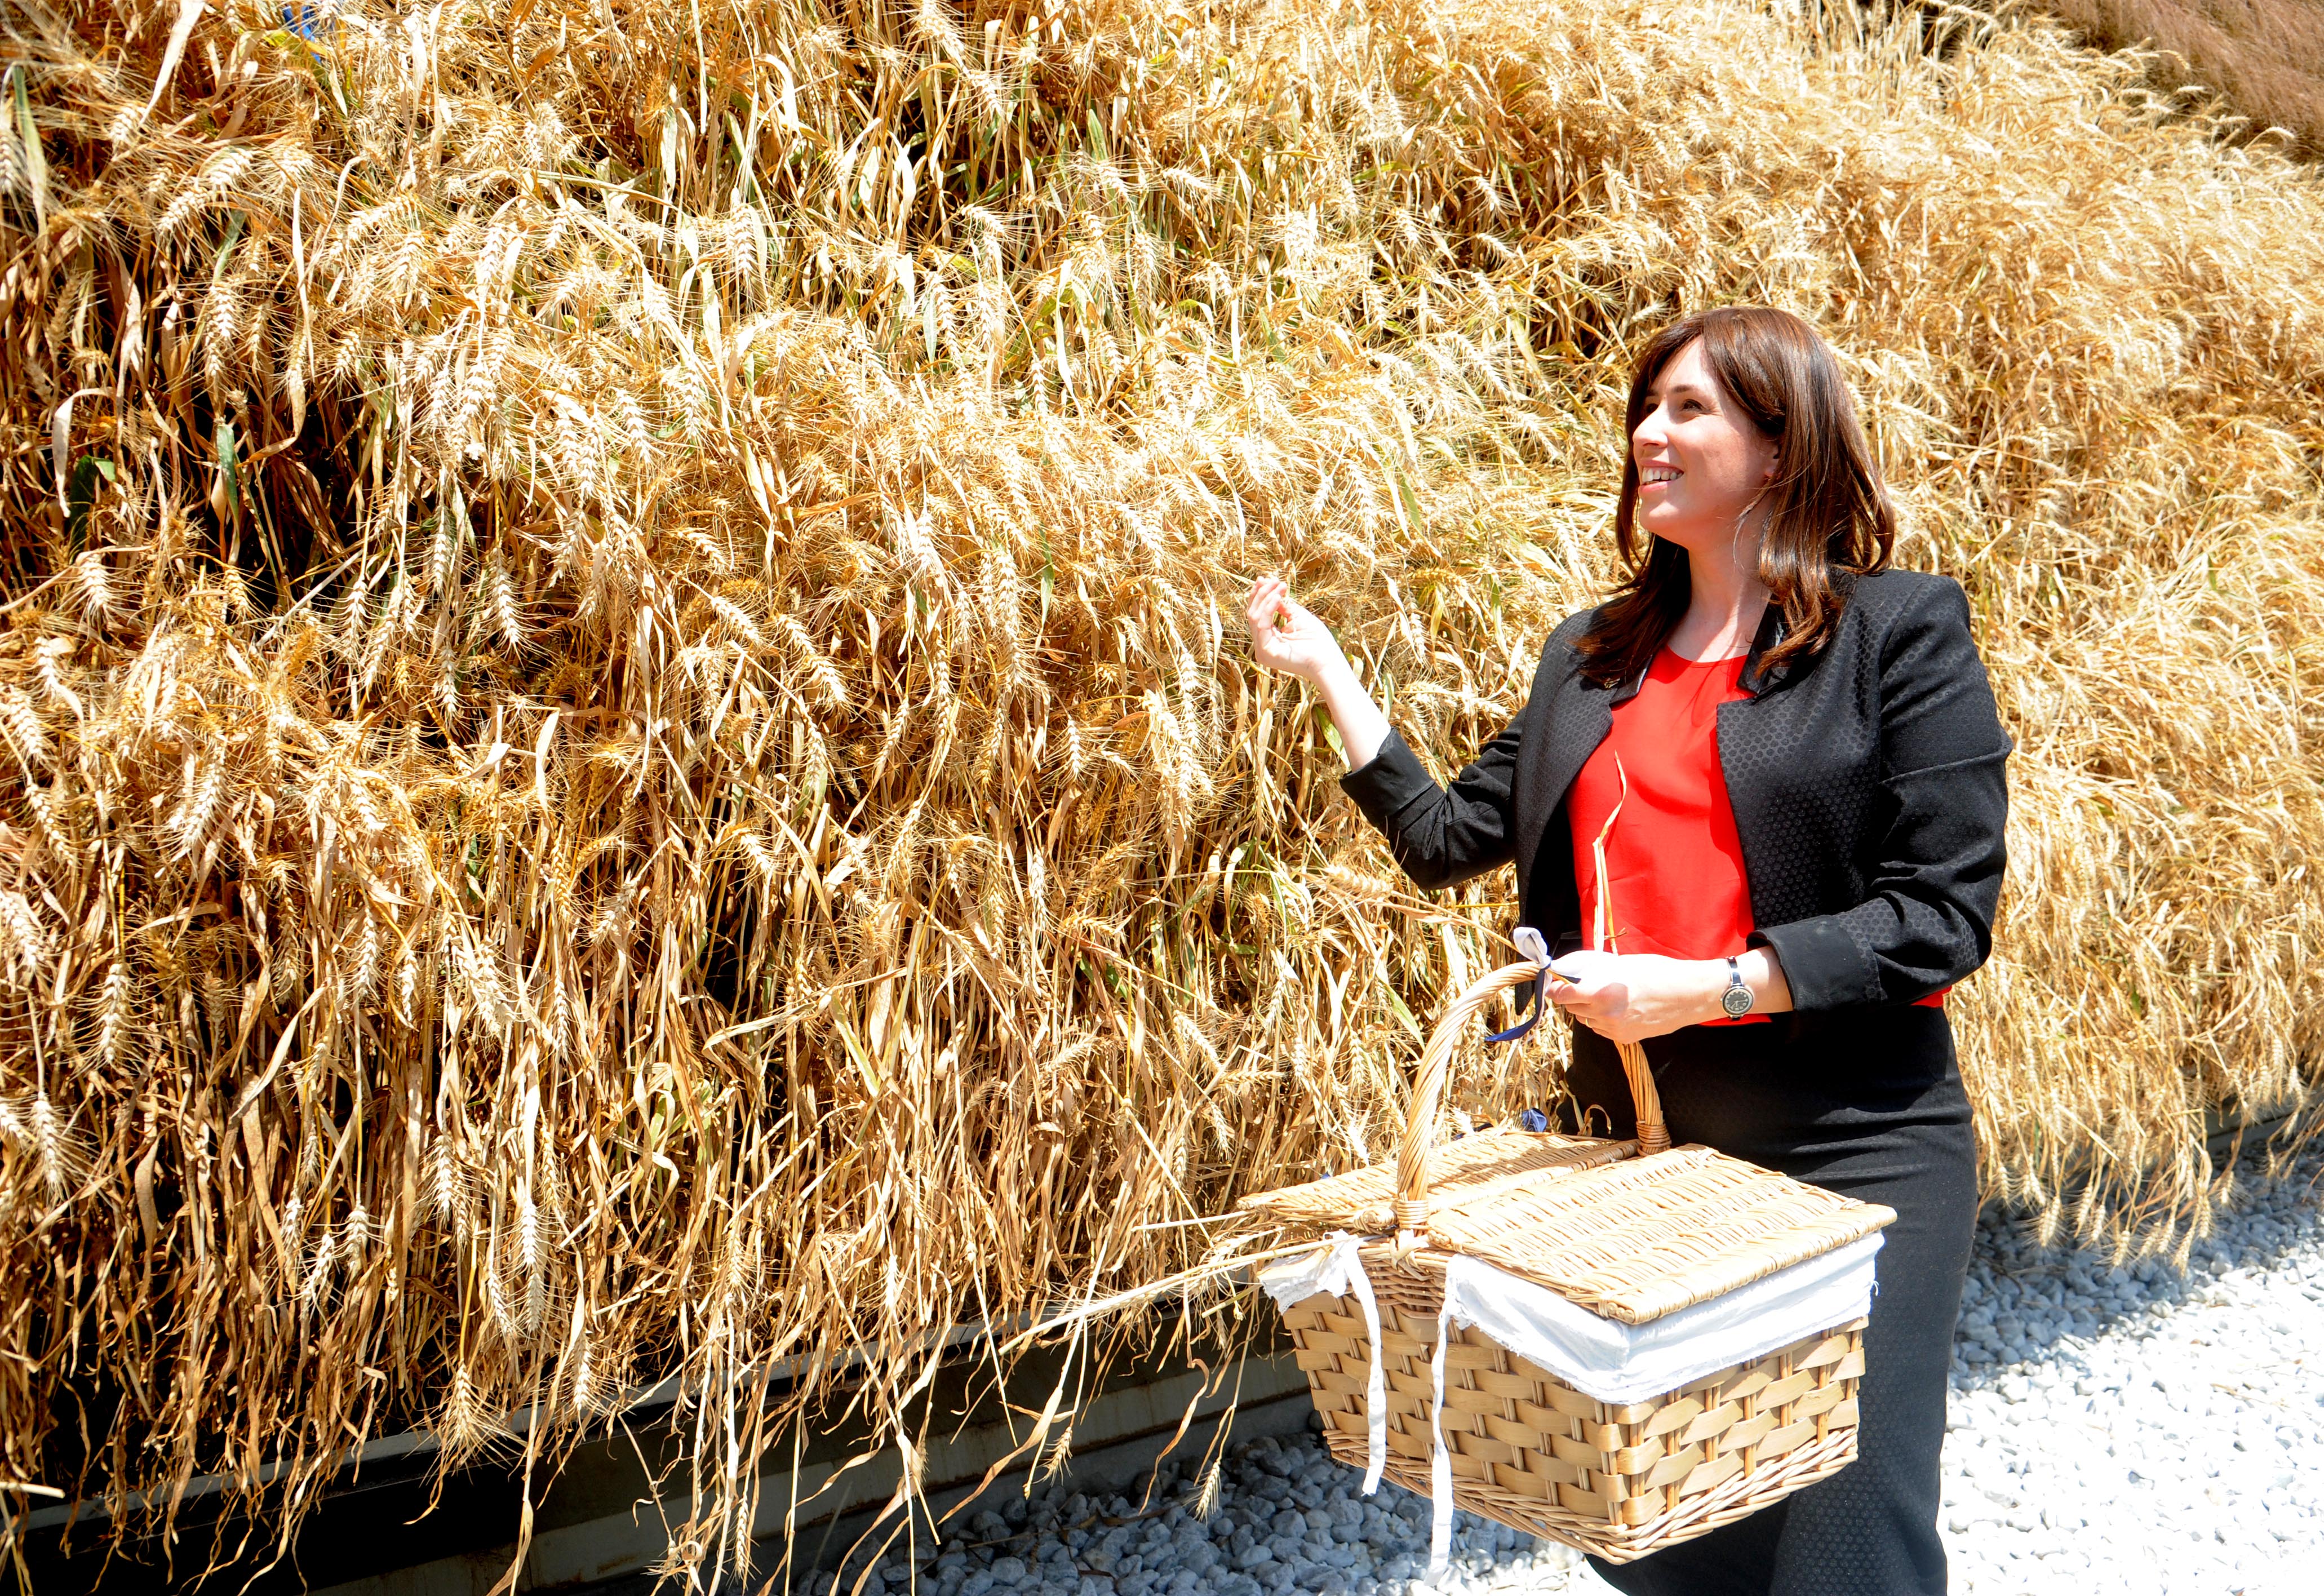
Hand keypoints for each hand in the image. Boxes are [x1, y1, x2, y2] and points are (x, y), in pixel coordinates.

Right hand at [1245, 575, 1349, 686]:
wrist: (1327, 660)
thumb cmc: (1317, 640)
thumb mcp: (1297, 616)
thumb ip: (1282, 604)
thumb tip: (1270, 586)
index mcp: (1269, 637)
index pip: (1257, 613)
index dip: (1260, 595)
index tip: (1267, 578)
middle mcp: (1262, 644)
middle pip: (1252, 613)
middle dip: (1262, 593)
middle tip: (1274, 579)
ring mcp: (1262, 650)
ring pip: (1254, 617)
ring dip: (1266, 597)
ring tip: (1280, 587)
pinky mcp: (1265, 652)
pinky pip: (1261, 625)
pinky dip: (1268, 608)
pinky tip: (1278, 597)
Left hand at [1546, 950, 1727, 1044]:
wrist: (1689, 994)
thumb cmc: (1656, 971)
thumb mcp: (1619, 963)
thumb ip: (1589, 969)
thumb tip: (1564, 970)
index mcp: (1600, 992)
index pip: (1560, 994)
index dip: (1554, 987)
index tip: (1553, 983)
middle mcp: (1604, 1014)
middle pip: (1571, 1008)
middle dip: (1573, 996)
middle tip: (1584, 984)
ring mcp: (1614, 1030)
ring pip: (1585, 1020)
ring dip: (1588, 1009)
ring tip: (1608, 995)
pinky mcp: (1625, 1039)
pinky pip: (1601, 1029)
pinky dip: (1603, 1020)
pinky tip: (1620, 1008)